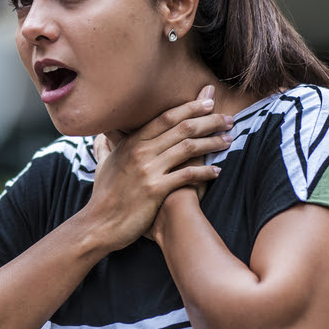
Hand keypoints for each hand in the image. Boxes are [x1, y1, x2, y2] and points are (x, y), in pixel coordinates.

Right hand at [87, 86, 233, 250]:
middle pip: (182, 128)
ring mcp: (148, 170)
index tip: (208, 102)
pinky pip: (187, 175)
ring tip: (228, 140)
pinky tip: (217, 171)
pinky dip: (205, 171)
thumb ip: (105, 148)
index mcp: (131, 143)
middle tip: (228, 119)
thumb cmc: (103, 197)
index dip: (189, 108)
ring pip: (188, 148)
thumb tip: (100, 137)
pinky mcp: (155, 190)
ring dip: (212, 142)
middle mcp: (140, 152)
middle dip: (209, 121)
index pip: (166, 117)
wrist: (99, 225)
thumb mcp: (102, 166)